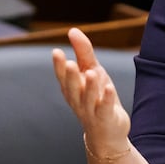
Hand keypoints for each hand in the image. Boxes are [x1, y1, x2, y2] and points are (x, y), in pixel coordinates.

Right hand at [51, 27, 131, 157]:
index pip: (63, 77)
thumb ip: (83, 52)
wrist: (108, 133)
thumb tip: (72, 30)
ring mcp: (91, 111)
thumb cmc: (98, 98)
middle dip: (70, 77)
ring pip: (88, 99)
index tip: (56, 52)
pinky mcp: (105, 119)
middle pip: (72, 89)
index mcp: (72, 89)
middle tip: (69, 63)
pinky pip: (104, 109)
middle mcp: (78, 101)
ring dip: (89, 87)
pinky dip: (106, 99)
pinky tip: (108, 88)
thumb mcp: (93, 72)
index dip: (59, 66)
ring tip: (91, 73)